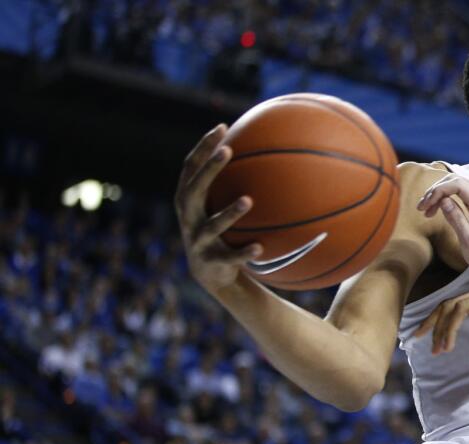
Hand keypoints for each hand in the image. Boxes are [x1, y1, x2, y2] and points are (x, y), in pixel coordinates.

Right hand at [174, 124, 260, 294]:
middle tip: (228, 150)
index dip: (203, 147)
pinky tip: (260, 247)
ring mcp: (197, 240)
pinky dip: (244, 252)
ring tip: (249, 200)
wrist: (211, 273)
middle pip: (194, 189)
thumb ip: (231, 183)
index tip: (221, 127)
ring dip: (229, 213)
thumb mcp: (219, 206)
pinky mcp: (210, 261)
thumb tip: (263, 152)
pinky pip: (230, 256)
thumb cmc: (220, 231)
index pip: (190, 168)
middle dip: (209, 169)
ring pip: (212, 226)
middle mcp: (188, 217)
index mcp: (188, 200)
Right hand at [416, 174, 468, 277]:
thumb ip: (457, 219)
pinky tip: (437, 208)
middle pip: (455, 180)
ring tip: (426, 210)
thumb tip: (443, 201)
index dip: (438, 191)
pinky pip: (461, 190)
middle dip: (435, 191)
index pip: (457, 184)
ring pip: (456, 183)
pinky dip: (446, 196)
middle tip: (422, 208)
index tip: (425, 207)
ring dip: (439, 193)